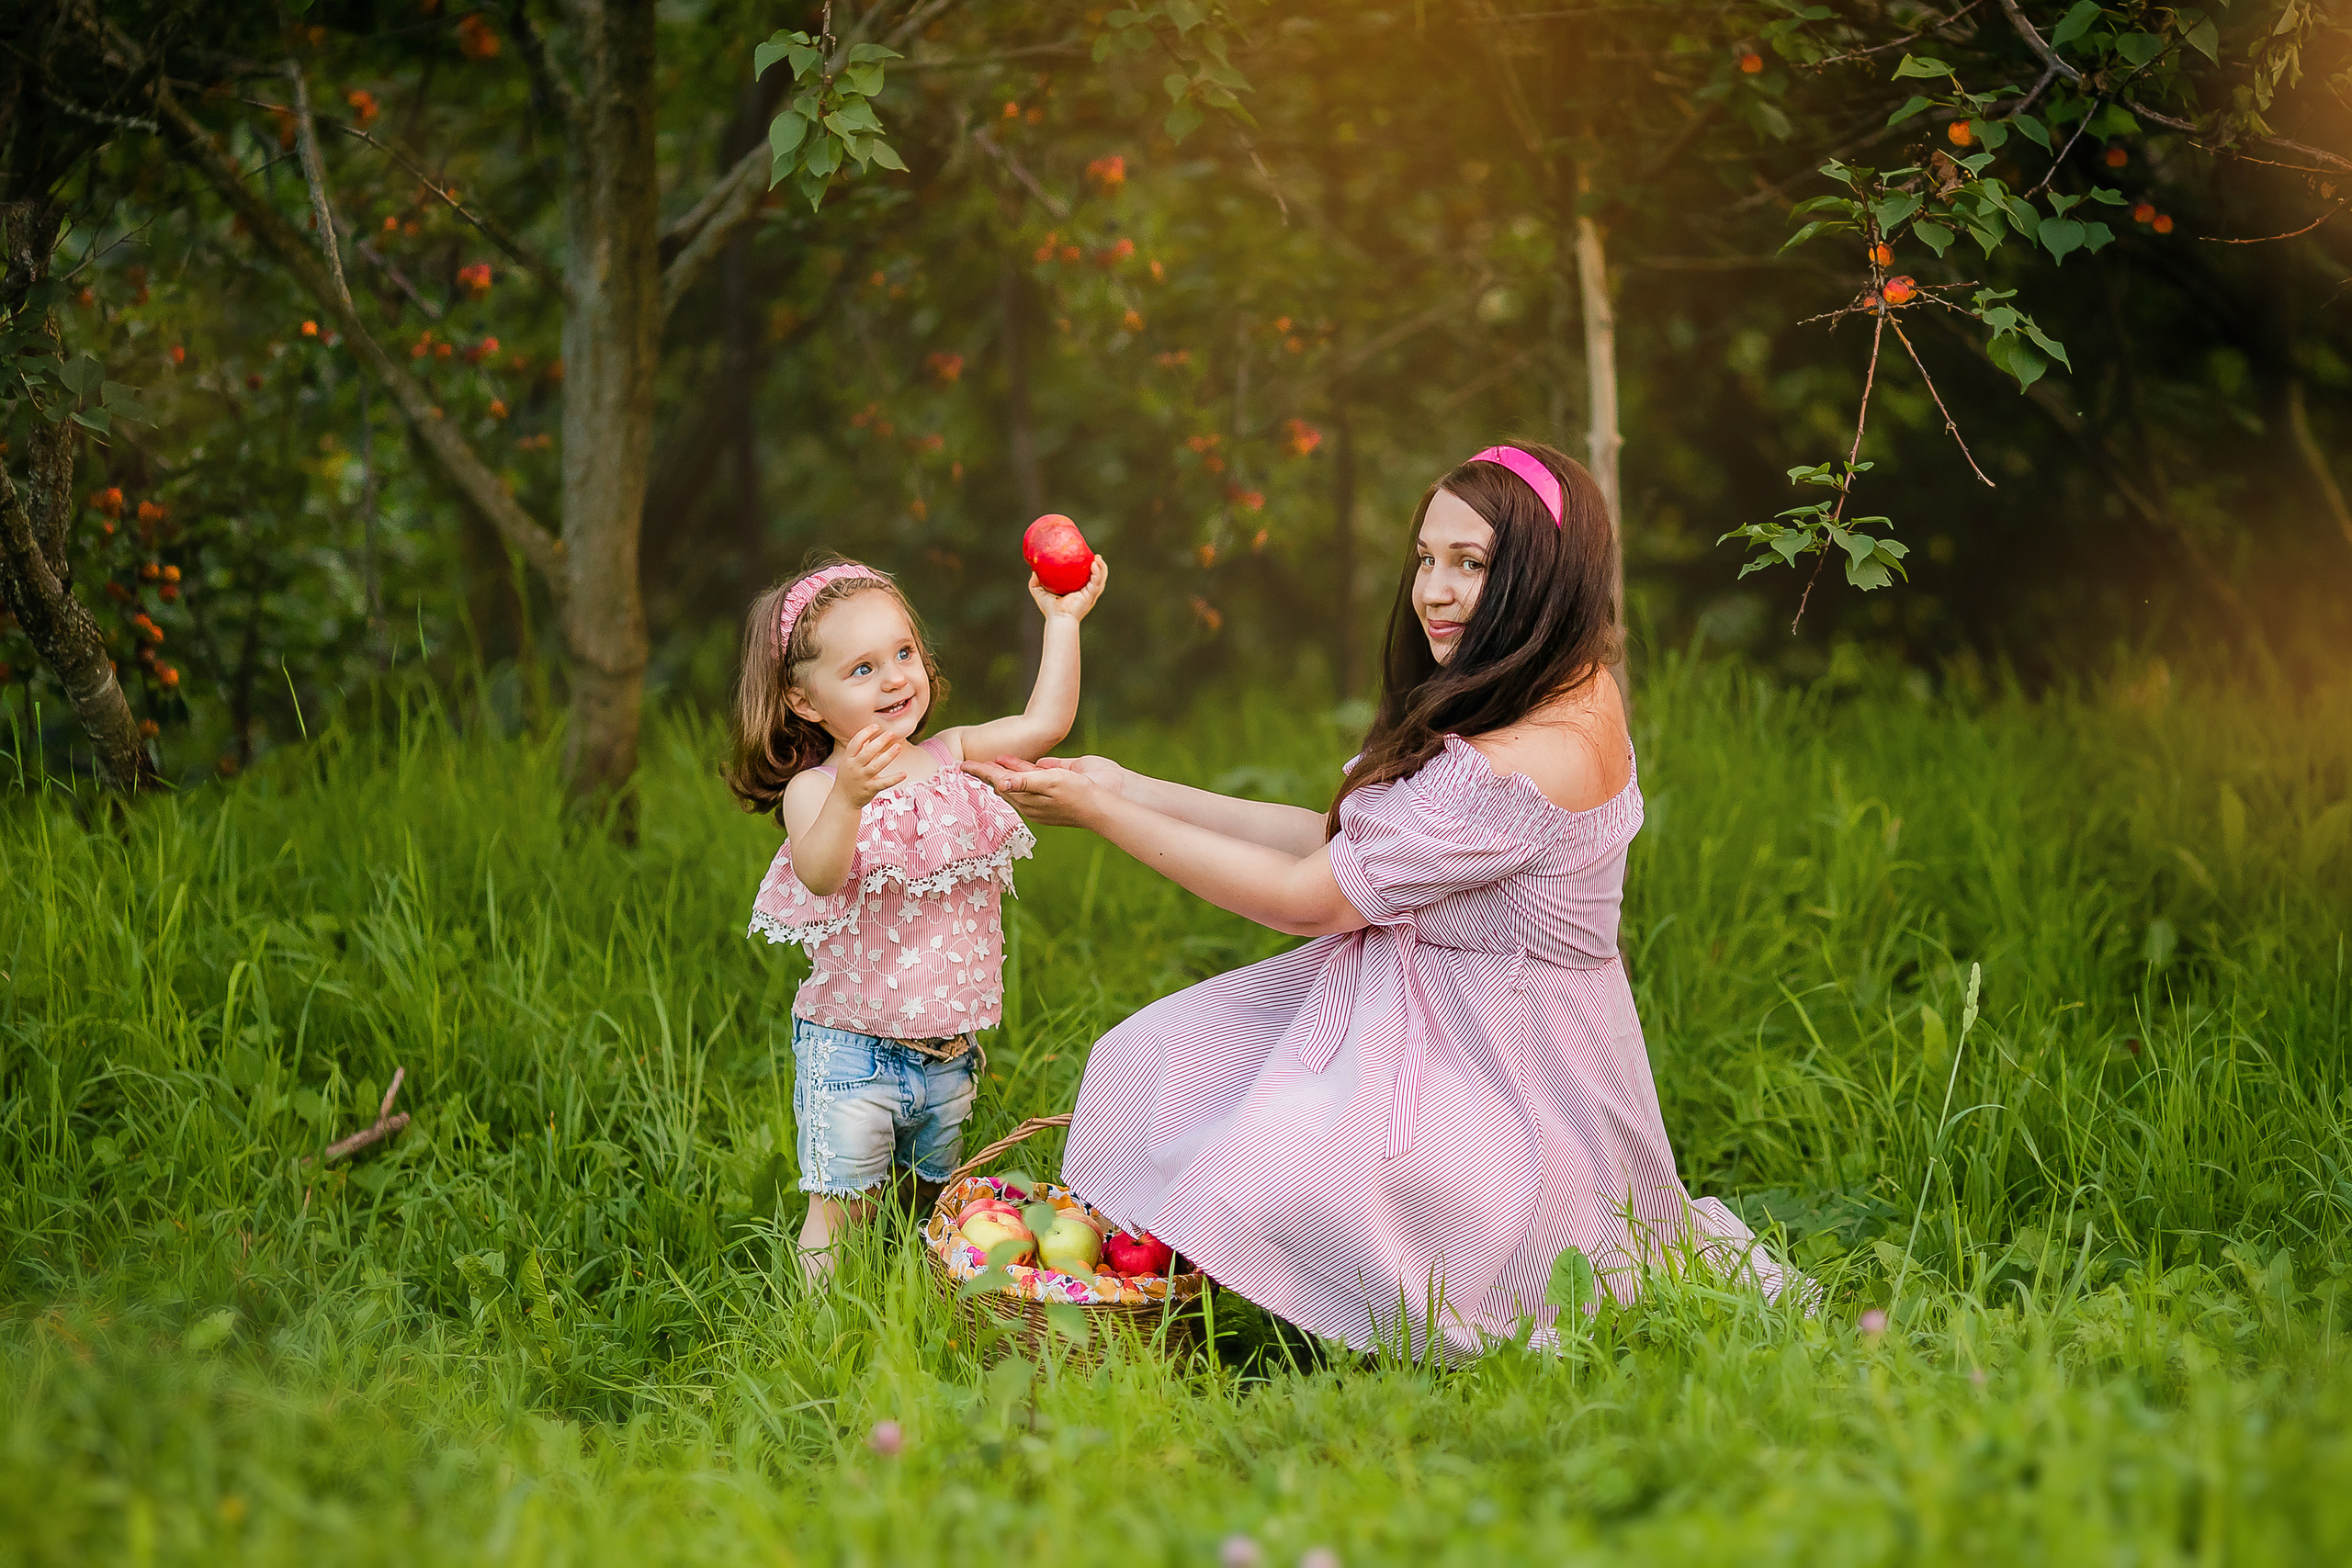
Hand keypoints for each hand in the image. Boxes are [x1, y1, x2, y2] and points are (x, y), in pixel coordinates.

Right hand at [834, 723, 907, 808]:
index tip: (876, 726)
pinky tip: (904, 774)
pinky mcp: (870, 789)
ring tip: (898, 747)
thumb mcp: (848, 762)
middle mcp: (854, 768)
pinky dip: (894, 779)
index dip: (865, 732)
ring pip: (876, 766)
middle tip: (891, 733)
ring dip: (888, 756)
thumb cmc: (848, 778)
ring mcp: (862, 779)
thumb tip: (870, 736)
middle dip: (879, 742)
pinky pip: (884, 783)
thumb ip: (858, 750)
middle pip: (867, 752)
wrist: (843, 800)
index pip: (855, 742)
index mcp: (848, 759)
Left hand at [967, 753, 1128, 797]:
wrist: (1103, 807)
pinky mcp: (1051, 799)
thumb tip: (999, 781)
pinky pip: (1028, 787)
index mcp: (1026, 799)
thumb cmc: (1078, 792)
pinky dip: (1019, 777)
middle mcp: (1031, 801)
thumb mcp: (1050, 781)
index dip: (980, 772)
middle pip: (1002, 785)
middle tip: (969, 766)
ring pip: (1015, 786)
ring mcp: (1041, 801)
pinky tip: (1017, 771)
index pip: (997, 782)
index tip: (961, 766)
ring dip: (1002, 774)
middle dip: (987, 775)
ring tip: (990, 765)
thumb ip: (1024, 779)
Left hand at [1030, 554, 1109, 621]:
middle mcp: (1086, 592)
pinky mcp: (1090, 595)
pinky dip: (1098, 572)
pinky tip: (1094, 564)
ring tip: (1097, 557)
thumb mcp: (1040, 592)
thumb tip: (1033, 571)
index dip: (1087, 568)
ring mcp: (1090, 594)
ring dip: (1101, 567)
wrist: (1058, 618)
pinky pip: (1097, 581)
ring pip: (1100, 578)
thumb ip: (1035, 582)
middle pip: (1096, 577)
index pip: (1085, 577)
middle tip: (1095, 556)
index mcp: (1077, 591)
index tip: (1085, 556)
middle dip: (1098, 566)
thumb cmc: (1050, 609)